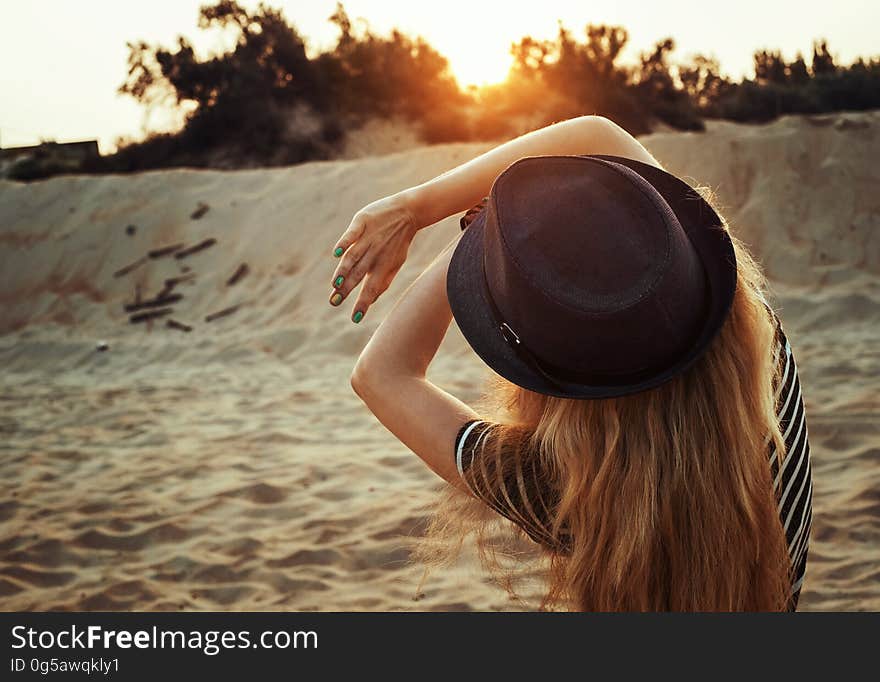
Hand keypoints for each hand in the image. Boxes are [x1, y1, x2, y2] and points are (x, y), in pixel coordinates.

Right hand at [329, 190, 420, 321]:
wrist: (409, 212)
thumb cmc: (399, 242)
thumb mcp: (395, 262)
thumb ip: (384, 281)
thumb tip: (371, 300)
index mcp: (383, 265)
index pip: (371, 288)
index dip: (363, 303)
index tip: (355, 318)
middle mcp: (375, 254)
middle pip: (358, 274)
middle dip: (346, 289)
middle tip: (334, 302)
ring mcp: (368, 238)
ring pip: (353, 257)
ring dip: (344, 270)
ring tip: (335, 284)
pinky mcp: (362, 221)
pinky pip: (352, 234)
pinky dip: (344, 243)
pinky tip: (336, 253)